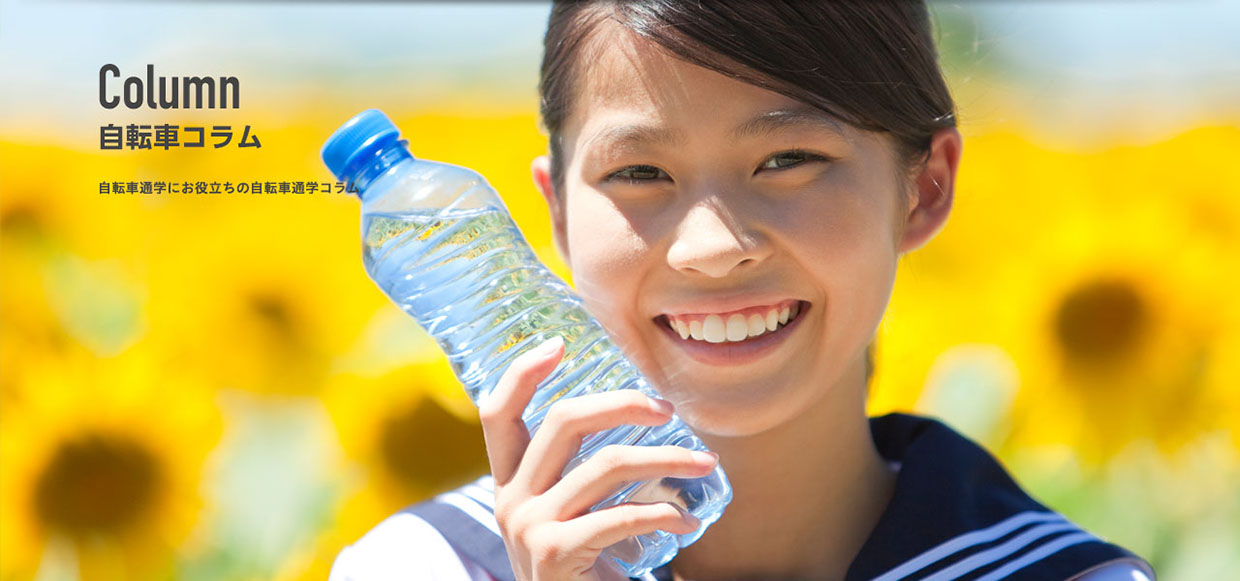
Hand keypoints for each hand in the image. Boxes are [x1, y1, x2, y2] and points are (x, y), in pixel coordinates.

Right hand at [478, 336, 717, 579]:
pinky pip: (623, 515)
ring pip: (607, 464)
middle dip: (623, 402)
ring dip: (668, 458)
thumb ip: (579, 474)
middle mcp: (511, 501)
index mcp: (509, 484)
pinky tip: (689, 521)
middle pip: (563, 422)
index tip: (559, 343)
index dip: (522, 372)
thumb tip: (640, 410)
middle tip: (667, 409)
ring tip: (705, 463)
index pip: (496, 414)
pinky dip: (667, 512)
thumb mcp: (567, 516)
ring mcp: (530, 528)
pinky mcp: (557, 555)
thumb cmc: (583, 572)